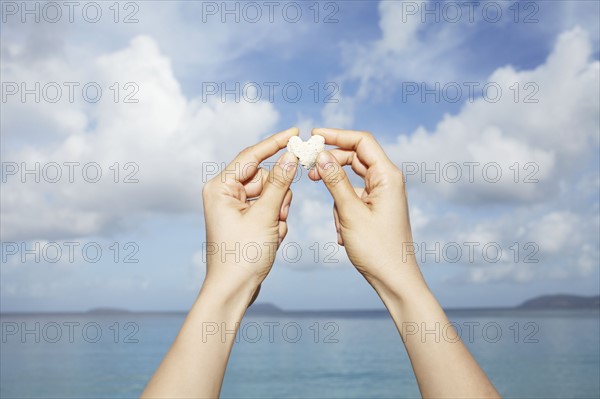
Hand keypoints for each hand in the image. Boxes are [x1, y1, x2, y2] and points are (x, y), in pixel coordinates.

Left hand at [202, 127, 298, 305]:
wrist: (234, 290)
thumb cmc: (243, 255)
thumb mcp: (266, 215)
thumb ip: (280, 183)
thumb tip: (291, 155)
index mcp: (220, 187)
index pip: (252, 155)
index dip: (275, 143)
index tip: (296, 132)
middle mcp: (225, 193)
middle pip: (265, 177)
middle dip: (278, 195)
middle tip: (278, 215)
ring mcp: (235, 207)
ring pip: (271, 193)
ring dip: (279, 211)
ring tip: (272, 232)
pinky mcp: (244, 220)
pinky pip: (269, 209)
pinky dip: (276, 222)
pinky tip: (271, 240)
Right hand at [309, 128, 423, 294]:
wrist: (393, 279)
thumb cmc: (377, 248)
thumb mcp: (350, 212)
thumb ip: (334, 181)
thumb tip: (320, 155)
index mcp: (388, 176)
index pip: (361, 142)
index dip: (337, 135)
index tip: (313, 136)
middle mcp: (387, 181)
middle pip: (354, 159)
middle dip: (331, 167)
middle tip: (309, 174)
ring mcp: (382, 194)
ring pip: (349, 182)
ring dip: (337, 200)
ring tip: (340, 226)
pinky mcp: (376, 207)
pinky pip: (353, 199)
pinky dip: (343, 212)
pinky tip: (343, 234)